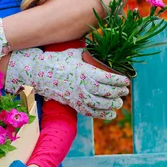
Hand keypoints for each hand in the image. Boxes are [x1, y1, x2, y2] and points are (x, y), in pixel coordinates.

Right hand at [5, 48, 129, 119]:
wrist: (40, 73)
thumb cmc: (58, 60)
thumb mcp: (75, 53)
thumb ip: (89, 55)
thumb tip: (103, 51)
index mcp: (85, 71)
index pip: (108, 78)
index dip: (120, 81)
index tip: (126, 80)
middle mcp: (82, 86)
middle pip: (107, 92)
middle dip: (119, 92)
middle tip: (124, 90)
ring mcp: (78, 97)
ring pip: (101, 104)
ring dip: (113, 104)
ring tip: (119, 102)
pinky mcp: (73, 104)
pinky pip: (91, 112)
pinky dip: (103, 114)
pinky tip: (111, 113)